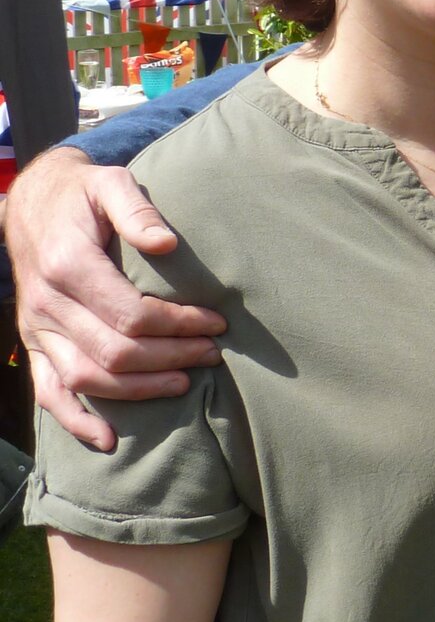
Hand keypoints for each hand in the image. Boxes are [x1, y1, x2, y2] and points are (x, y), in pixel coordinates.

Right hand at [7, 148, 225, 450]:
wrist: (31, 204)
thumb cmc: (82, 194)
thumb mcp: (110, 182)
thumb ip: (137, 210)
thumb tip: (167, 243)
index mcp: (69, 265)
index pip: (132, 314)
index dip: (179, 324)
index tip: (217, 322)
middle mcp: (47, 304)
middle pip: (116, 351)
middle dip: (172, 357)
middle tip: (213, 353)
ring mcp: (37, 330)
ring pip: (89, 378)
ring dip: (141, 389)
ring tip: (186, 382)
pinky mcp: (34, 345)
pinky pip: (49, 393)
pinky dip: (77, 421)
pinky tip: (110, 439)